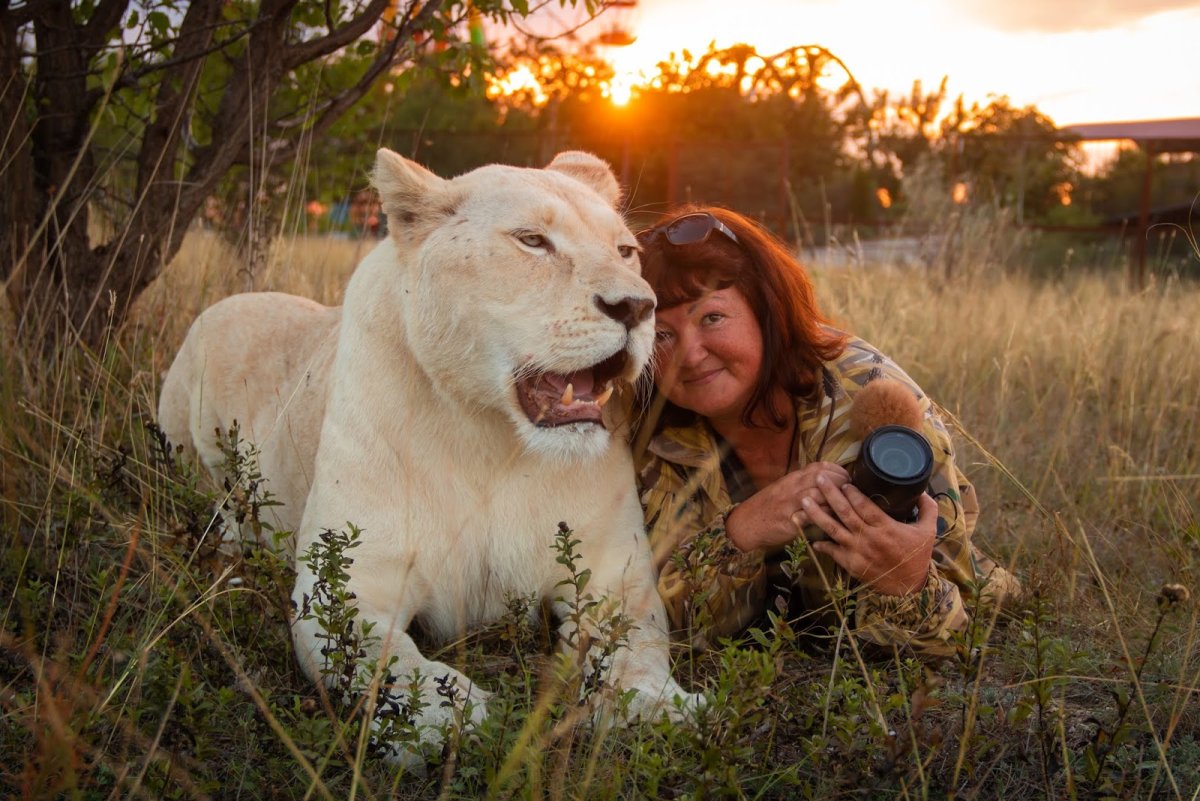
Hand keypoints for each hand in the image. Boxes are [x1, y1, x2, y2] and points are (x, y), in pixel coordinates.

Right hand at [725, 462, 849, 551]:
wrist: (745, 523)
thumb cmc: (766, 507)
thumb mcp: (783, 489)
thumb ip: (802, 483)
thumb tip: (825, 481)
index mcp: (792, 478)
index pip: (819, 466)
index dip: (837, 470)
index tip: (848, 476)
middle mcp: (792, 487)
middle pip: (821, 478)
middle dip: (840, 482)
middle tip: (851, 490)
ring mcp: (790, 503)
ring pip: (817, 494)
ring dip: (834, 498)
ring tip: (846, 503)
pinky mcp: (789, 521)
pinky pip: (810, 516)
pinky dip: (823, 515)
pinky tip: (832, 518)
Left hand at [801, 476, 936, 595]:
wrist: (910, 586)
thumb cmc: (917, 556)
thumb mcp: (928, 531)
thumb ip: (928, 509)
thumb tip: (923, 490)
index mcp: (886, 527)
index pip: (864, 506)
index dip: (852, 493)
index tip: (843, 481)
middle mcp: (869, 538)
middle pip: (845, 512)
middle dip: (830, 494)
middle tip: (819, 479)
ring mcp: (858, 552)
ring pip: (833, 530)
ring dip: (817, 514)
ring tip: (804, 501)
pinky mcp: (852, 565)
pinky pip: (833, 552)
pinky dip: (821, 545)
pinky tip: (811, 537)